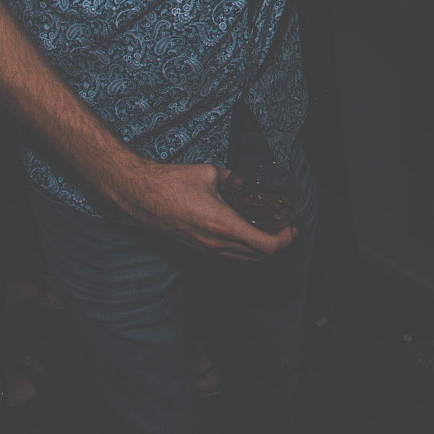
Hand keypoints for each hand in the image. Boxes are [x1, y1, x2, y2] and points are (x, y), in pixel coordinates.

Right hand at [104, 157, 296, 260]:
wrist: (140, 196)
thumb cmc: (172, 182)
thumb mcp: (210, 173)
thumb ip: (232, 179)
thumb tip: (242, 180)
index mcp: (224, 224)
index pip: (266, 246)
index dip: (285, 241)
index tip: (293, 229)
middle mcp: (216, 243)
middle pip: (258, 257)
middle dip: (278, 246)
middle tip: (288, 231)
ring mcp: (205, 249)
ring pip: (242, 259)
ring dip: (261, 250)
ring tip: (270, 233)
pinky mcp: (195, 248)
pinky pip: (227, 255)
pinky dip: (243, 249)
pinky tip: (246, 234)